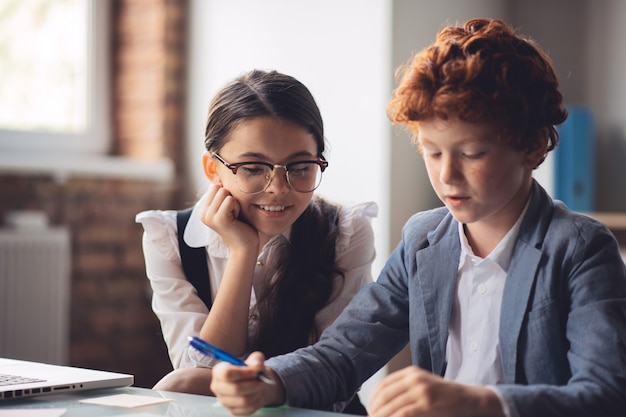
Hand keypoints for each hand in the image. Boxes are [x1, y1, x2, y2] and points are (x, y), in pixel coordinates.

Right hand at [200, 184, 257, 251]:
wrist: (245, 246)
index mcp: (203, 211)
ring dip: (234, 203)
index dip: (226, 195)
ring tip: (234, 217)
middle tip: (233, 214)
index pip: (213, 187)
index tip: (229, 210)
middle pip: (218, 187)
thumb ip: (222, 196)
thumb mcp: (228, 208)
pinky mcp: (219, 219)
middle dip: (230, 197)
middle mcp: (203, 214)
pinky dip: (237, 207)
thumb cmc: (240, 226)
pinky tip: (236, 219)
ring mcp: (210, 217)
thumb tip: (220, 178)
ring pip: (224, 192)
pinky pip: (230, 200)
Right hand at [211, 352, 285, 415]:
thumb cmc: (252, 371)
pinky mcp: (232, 411)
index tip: (255, 371)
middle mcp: (217, 386)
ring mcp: (223, 400)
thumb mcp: (255, 360)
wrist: (256, 384)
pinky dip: (257, 401)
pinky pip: (248, 409)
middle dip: (253, 384)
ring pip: (243, 400)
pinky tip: (256, 395)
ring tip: (259, 387)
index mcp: (218, 371)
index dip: (243, 373)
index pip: (226, 373)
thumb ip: (257, 359)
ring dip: (256, 393)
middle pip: (235, 388)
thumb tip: (257, 366)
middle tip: (261, 380)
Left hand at [368, 366, 504, 416]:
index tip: (370, 409)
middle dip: (375, 410)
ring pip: (392, 406)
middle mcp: (414, 379)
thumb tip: (383, 404)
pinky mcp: (427, 404)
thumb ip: (405, 390)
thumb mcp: (423, 385)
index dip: (373, 398)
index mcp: (411, 372)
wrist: (469, 399)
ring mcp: (421, 391)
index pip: (384, 384)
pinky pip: (403, 413)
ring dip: (381, 416)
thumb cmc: (445, 395)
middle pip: (385, 395)